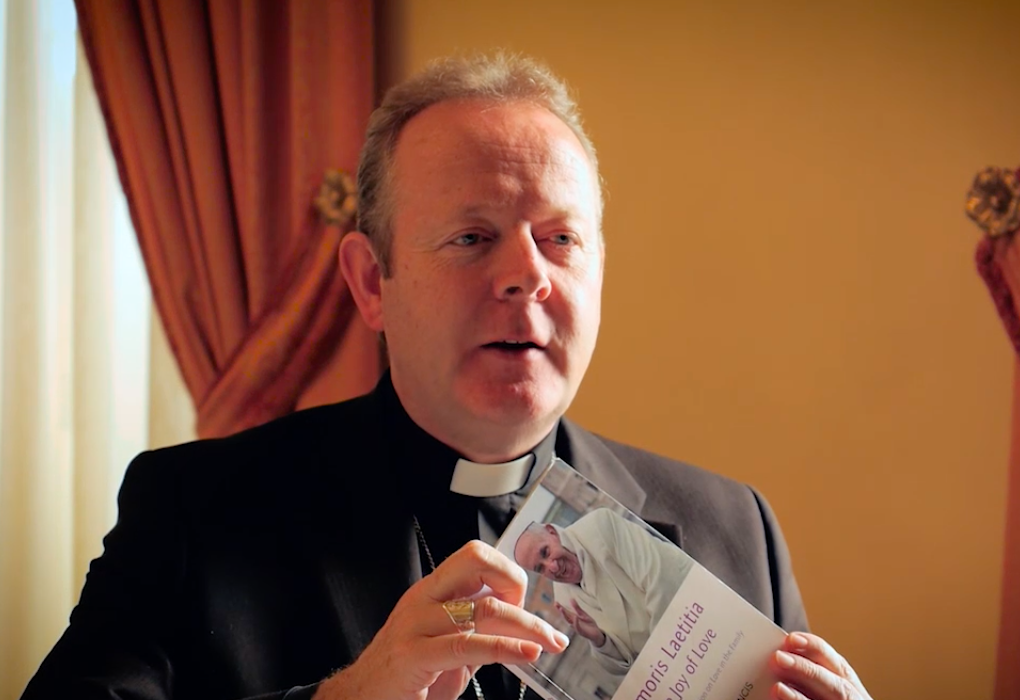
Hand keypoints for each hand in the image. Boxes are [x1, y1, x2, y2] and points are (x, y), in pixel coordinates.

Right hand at [315, 540, 568, 699]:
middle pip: (477, 560)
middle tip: (542, 621)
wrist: (360, 699)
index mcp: (432, 591)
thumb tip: (522, 624)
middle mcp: (424, 598)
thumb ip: (480, 631)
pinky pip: (468, 644)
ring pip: (483, 608)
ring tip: (549, 643)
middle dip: (517, 583)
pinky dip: (506, 648)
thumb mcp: (449, 646)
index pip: (476, 555)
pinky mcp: (414, 655)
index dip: (506, 573)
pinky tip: (527, 654)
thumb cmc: (406, 675)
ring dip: (527, 626)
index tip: (525, 605)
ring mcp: (416, 623)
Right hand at [555, 599, 606, 646]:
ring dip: (565, 615)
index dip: (560, 607)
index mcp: (574, 618)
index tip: (555, 602)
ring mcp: (577, 627)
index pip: (566, 612)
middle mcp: (573, 623)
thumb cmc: (589, 625)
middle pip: (565, 616)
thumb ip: (577, 608)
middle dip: (561, 611)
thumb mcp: (583, 614)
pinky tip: (575, 617)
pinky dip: (576, 622)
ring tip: (561, 609)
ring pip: (569, 621)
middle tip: (556, 605)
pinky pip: (577, 627)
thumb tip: (571, 599)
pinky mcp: (582, 632)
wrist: (596, 634)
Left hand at [769, 632, 872, 699]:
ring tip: (778, 687)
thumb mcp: (827, 688)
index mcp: (850, 686)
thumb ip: (810, 677)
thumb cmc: (825, 699)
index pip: (837, 663)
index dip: (814, 648)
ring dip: (800, 698)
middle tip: (777, 658)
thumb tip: (779, 658)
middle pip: (834, 685)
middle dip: (805, 669)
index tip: (791, 638)